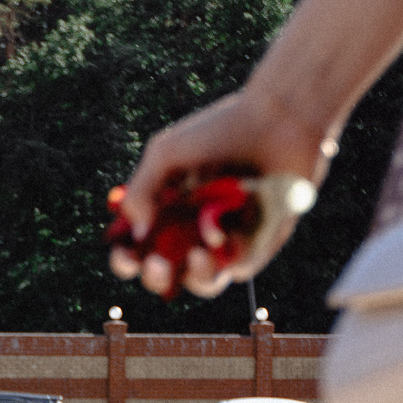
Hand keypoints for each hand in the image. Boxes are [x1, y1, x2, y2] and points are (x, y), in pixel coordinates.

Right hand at [121, 83, 331, 296]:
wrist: (278, 121)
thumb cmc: (220, 131)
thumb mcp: (166, 154)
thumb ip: (141, 191)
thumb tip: (137, 234)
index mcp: (168, 210)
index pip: (139, 248)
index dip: (126, 258)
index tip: (123, 253)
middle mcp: (194, 230)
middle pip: (167, 273)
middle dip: (155, 277)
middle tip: (156, 265)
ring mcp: (226, 240)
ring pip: (204, 281)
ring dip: (196, 277)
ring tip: (198, 256)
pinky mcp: (258, 244)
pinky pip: (238, 268)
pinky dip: (229, 256)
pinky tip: (228, 232)